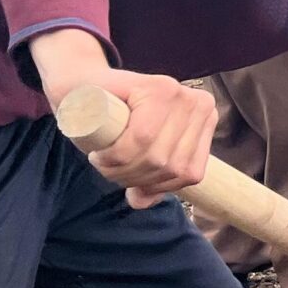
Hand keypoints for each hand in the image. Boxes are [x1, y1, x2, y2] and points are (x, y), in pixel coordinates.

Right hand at [29, 31, 215, 208]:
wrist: (82, 85)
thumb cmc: (112, 121)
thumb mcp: (140, 153)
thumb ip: (149, 178)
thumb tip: (141, 202)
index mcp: (206, 120)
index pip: (189, 174)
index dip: (155, 187)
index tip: (128, 182)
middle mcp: (201, 105)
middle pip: (170, 166)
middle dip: (133, 178)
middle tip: (107, 169)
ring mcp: (181, 94)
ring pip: (156, 156)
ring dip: (121, 170)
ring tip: (102, 161)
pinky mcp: (157, 87)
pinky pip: (142, 139)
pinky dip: (117, 156)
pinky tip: (101, 154)